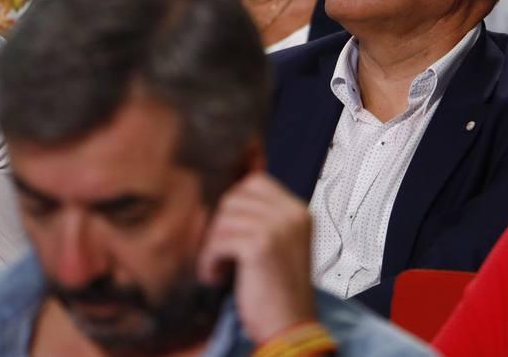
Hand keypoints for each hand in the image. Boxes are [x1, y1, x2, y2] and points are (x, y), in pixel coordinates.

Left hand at [196, 172, 316, 342]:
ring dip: (212, 245)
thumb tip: (224, 203)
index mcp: (298, 211)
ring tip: (218, 266)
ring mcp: (277, 229)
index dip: (233, 201)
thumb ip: (264, 220)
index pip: (256, 182)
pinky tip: (216, 276)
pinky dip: (209, 261)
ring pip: (223, 220)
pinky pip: (218, 242)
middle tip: (218, 249)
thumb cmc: (282, 291)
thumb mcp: (282, 245)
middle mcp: (290, 215)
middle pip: (234, 198)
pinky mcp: (259, 247)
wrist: (291, 326)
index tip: (226, 226)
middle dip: (219, 224)